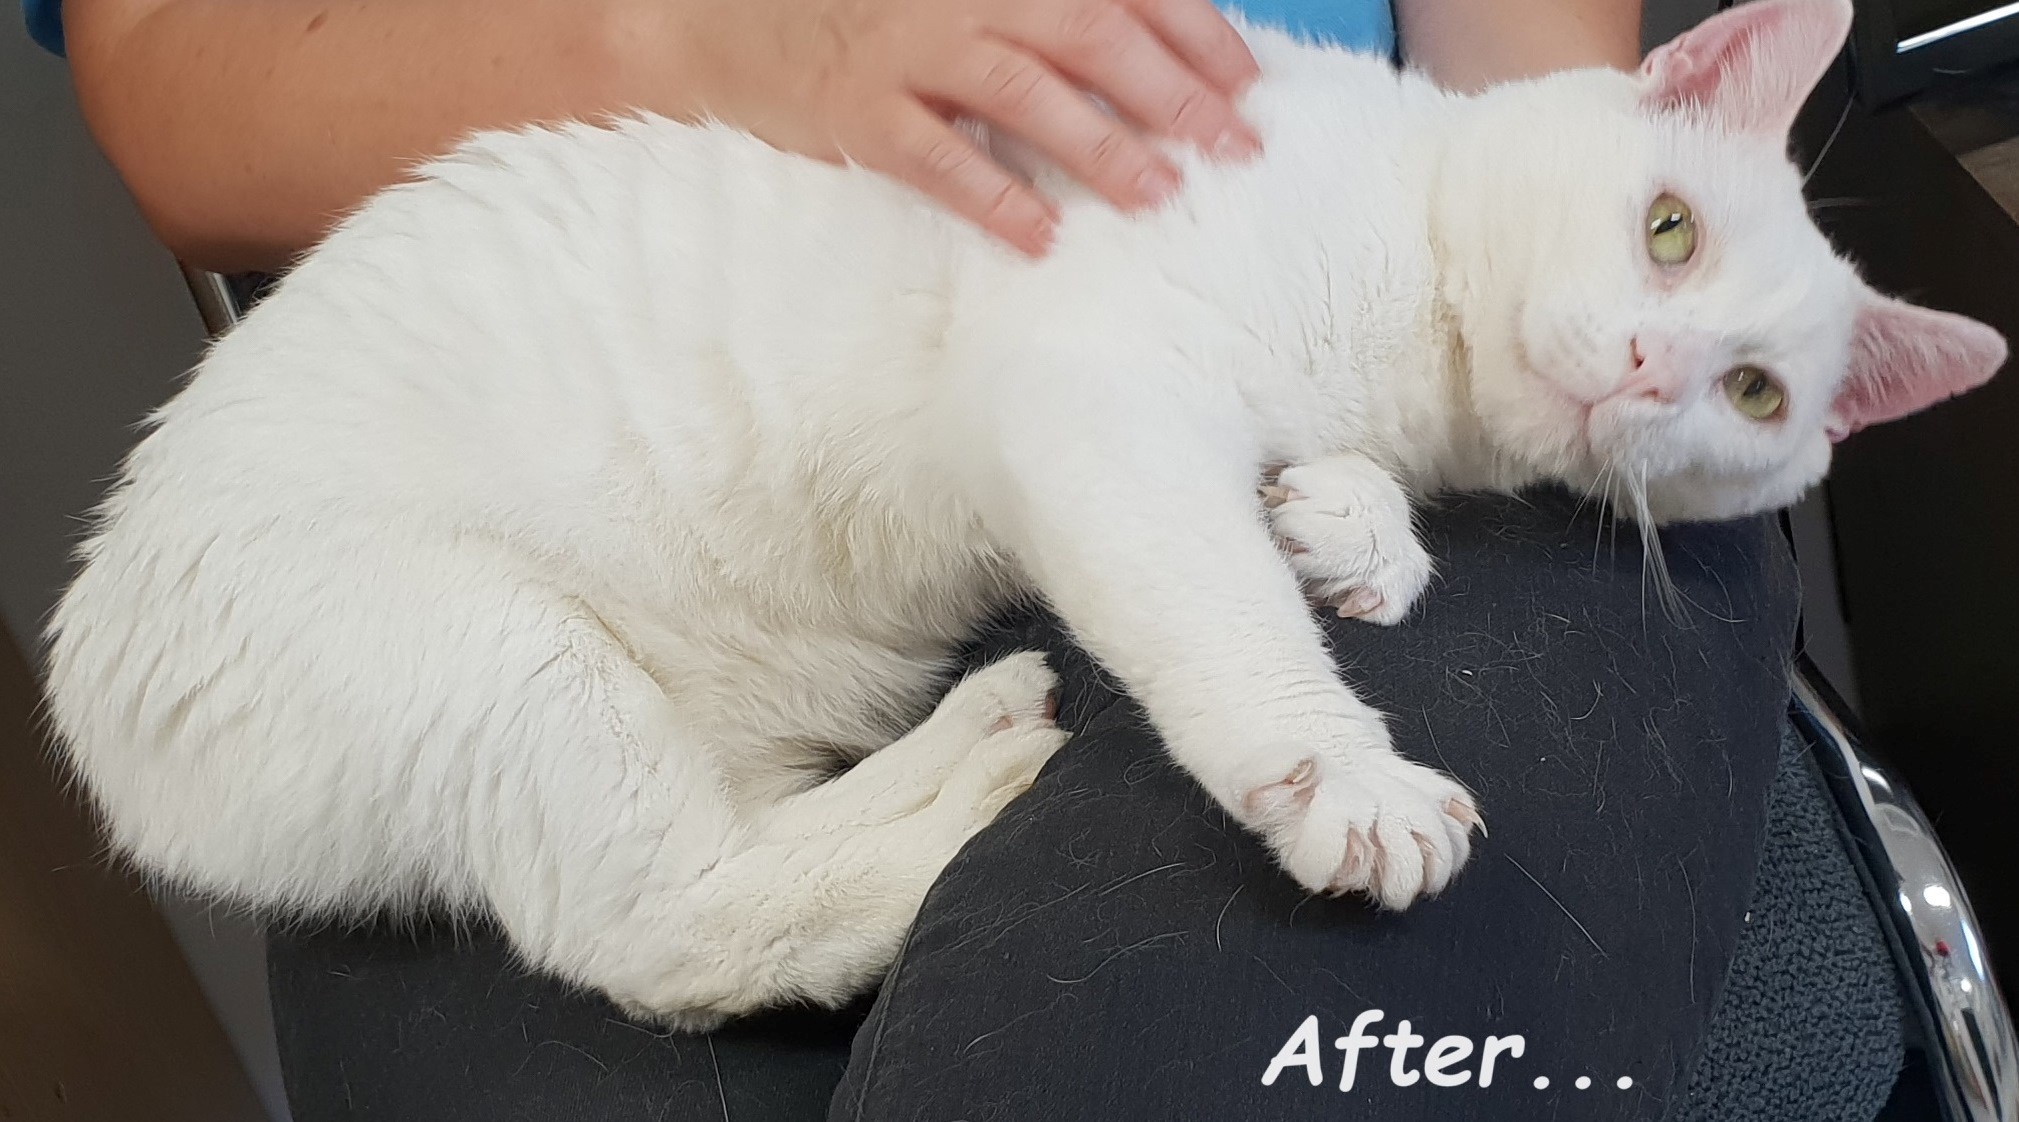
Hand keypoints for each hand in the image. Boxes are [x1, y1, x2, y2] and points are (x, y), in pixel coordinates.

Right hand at [672, 0, 1263, 254]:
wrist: (725, 21)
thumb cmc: (869, 9)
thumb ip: (1042, 13)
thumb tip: (1149, 52)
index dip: (1195, 30)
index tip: (1247, 82)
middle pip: (1091, 33)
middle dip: (1173, 91)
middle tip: (1232, 146)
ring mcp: (908, 50)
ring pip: (1025, 93)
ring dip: (1099, 145)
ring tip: (1158, 194)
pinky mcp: (860, 113)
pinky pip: (938, 159)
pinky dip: (994, 197)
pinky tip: (1042, 235)